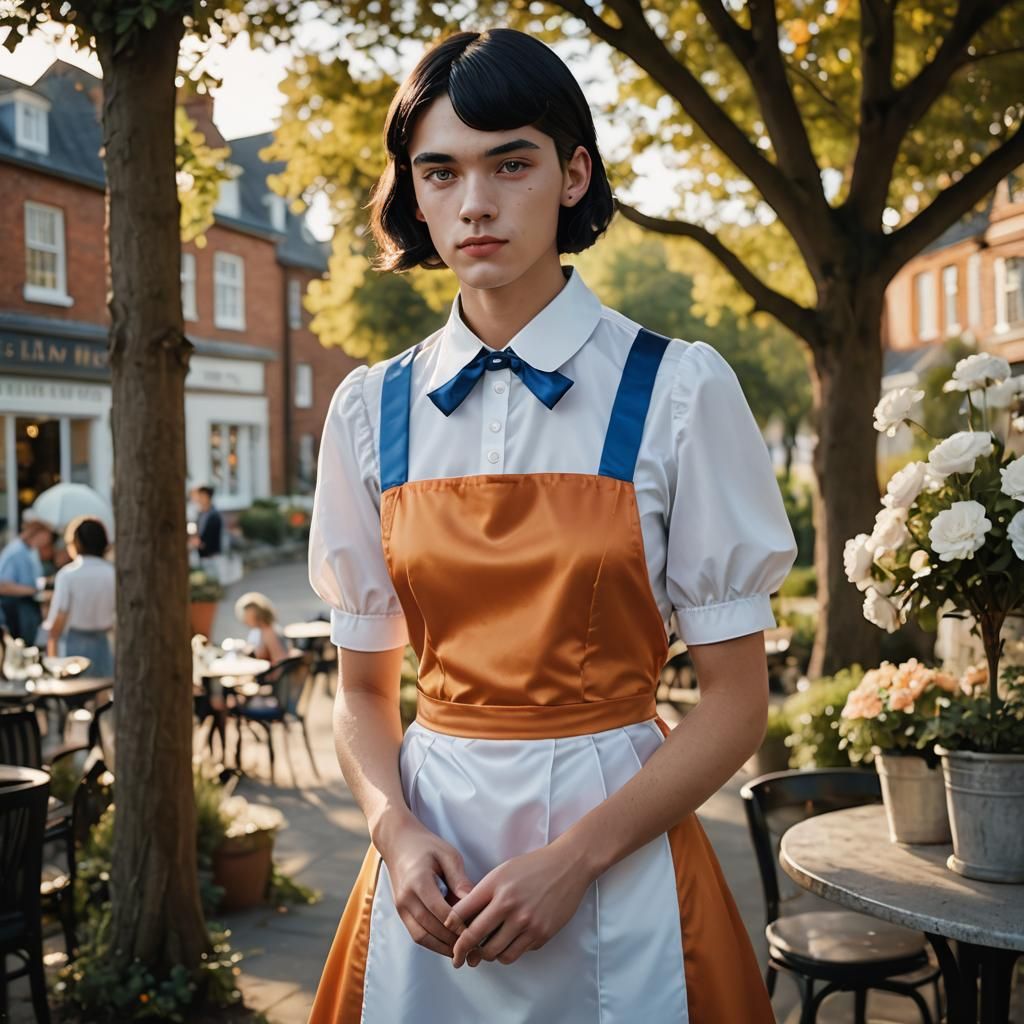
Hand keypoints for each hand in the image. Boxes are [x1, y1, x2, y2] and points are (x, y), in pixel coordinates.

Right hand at [378, 815, 475, 958]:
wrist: (398, 843)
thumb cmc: (427, 846)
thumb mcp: (448, 855)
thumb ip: (459, 879)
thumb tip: (473, 902)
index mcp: (418, 881)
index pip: (440, 911)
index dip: (459, 925)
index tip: (477, 933)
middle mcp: (406, 897)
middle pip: (431, 928)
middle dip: (453, 941)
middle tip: (475, 948)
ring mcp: (401, 907)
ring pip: (422, 937)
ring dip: (442, 947)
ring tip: (464, 952)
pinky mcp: (401, 912)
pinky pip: (417, 934)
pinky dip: (433, 943)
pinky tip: (450, 944)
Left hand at [444, 842, 590, 967]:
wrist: (568, 866)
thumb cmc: (532, 867)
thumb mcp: (502, 872)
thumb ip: (483, 894)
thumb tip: (462, 920)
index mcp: (495, 886)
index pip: (461, 914)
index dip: (451, 929)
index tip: (449, 936)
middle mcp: (509, 905)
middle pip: (474, 938)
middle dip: (462, 951)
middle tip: (459, 957)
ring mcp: (526, 922)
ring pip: (495, 953)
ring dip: (486, 955)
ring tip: (485, 951)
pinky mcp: (541, 934)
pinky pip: (517, 953)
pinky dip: (508, 952)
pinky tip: (508, 943)